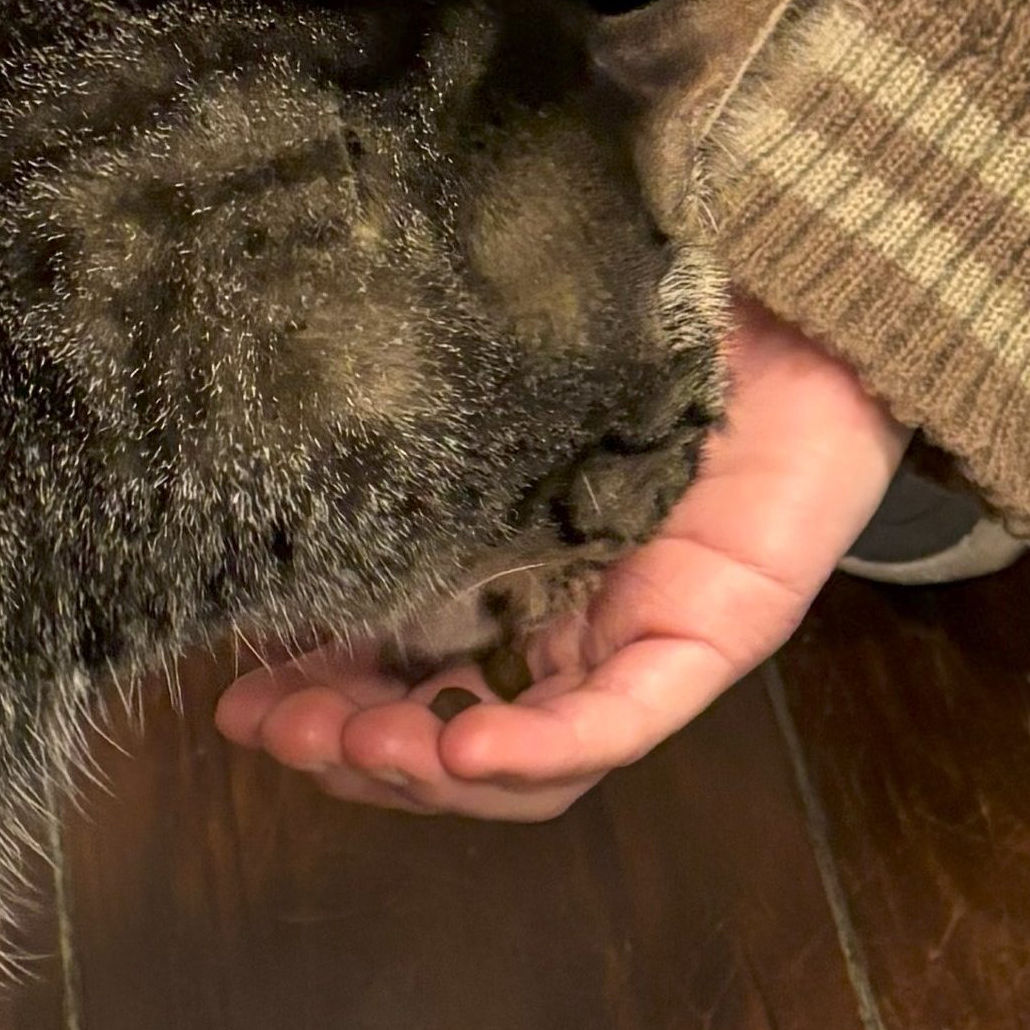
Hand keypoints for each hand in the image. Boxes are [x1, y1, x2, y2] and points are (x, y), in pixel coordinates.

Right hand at [213, 298, 907, 819]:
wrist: (796, 262)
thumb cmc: (643, 290)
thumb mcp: (491, 362)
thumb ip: (408, 412)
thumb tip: (255, 412)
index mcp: (509, 564)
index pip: (404, 670)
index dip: (321, 702)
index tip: (233, 700)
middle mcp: (570, 616)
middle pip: (454, 730)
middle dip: (358, 750)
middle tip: (276, 732)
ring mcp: (643, 633)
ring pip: (533, 756)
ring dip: (433, 768)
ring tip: (359, 747)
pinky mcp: (718, 631)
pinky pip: (626, 716)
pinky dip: (545, 746)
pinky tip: (468, 750)